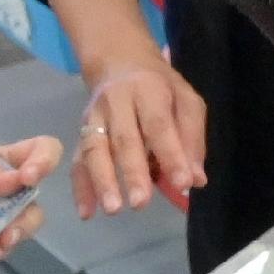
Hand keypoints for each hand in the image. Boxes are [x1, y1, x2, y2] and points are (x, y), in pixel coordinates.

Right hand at [73, 54, 204, 217]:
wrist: (118, 61)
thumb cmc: (160, 87)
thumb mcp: (186, 100)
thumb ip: (192, 138)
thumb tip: (195, 179)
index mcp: (148, 90)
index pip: (159, 124)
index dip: (171, 154)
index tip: (183, 183)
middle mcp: (116, 102)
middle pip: (124, 139)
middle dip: (132, 172)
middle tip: (140, 203)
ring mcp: (94, 118)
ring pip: (95, 149)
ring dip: (102, 181)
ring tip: (113, 209)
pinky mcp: (81, 134)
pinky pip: (78, 161)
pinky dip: (80, 187)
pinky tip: (86, 212)